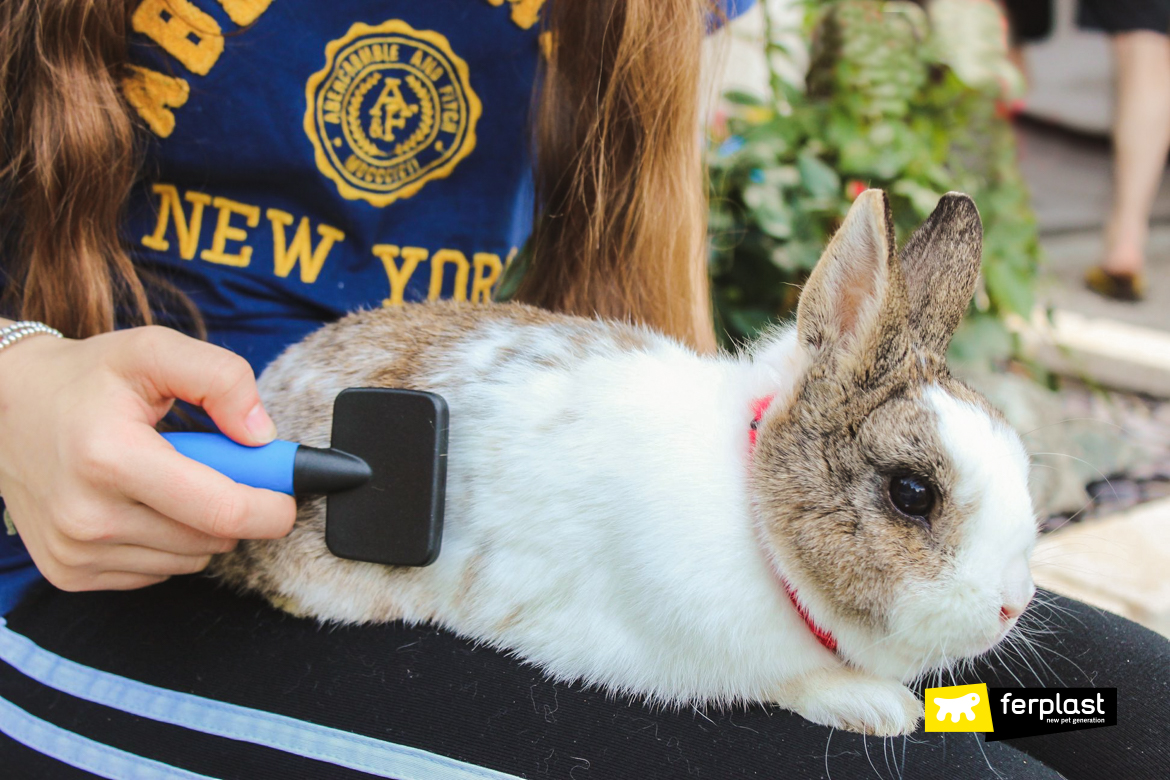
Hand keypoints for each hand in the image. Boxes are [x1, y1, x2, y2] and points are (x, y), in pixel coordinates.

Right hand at [0, 325, 296, 590]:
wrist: (3, 407)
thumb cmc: (86, 378)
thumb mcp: (154, 351)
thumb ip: (221, 379)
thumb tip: (262, 437)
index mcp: (110, 458)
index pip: (220, 510)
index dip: (271, 508)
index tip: (289, 496)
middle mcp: (87, 516)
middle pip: (212, 538)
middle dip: (236, 506)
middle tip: (218, 466)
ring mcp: (75, 552)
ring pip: (190, 560)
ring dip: (202, 526)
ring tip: (171, 477)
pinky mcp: (69, 573)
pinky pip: (158, 571)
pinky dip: (168, 542)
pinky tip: (143, 502)